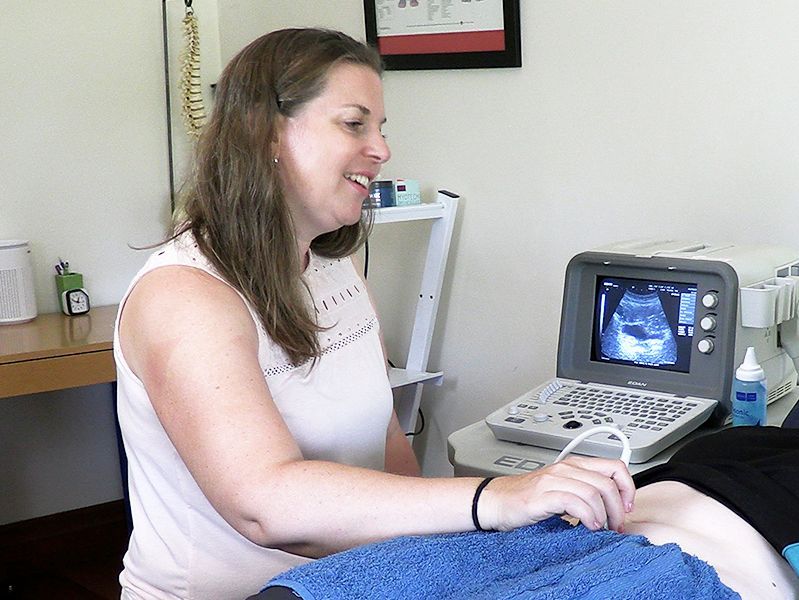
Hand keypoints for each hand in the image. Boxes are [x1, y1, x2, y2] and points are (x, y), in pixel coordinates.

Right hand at [477, 456, 634, 532]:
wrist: (496, 501)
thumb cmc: (527, 498)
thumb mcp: (562, 489)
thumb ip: (585, 492)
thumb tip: (614, 508)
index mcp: (574, 465)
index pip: (614, 467)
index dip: (627, 487)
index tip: (627, 507)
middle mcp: (566, 469)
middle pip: (607, 482)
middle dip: (618, 508)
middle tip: (615, 525)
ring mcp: (554, 480)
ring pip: (594, 491)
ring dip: (604, 515)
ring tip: (599, 527)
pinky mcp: (543, 495)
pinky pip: (575, 501)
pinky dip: (588, 516)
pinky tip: (587, 526)